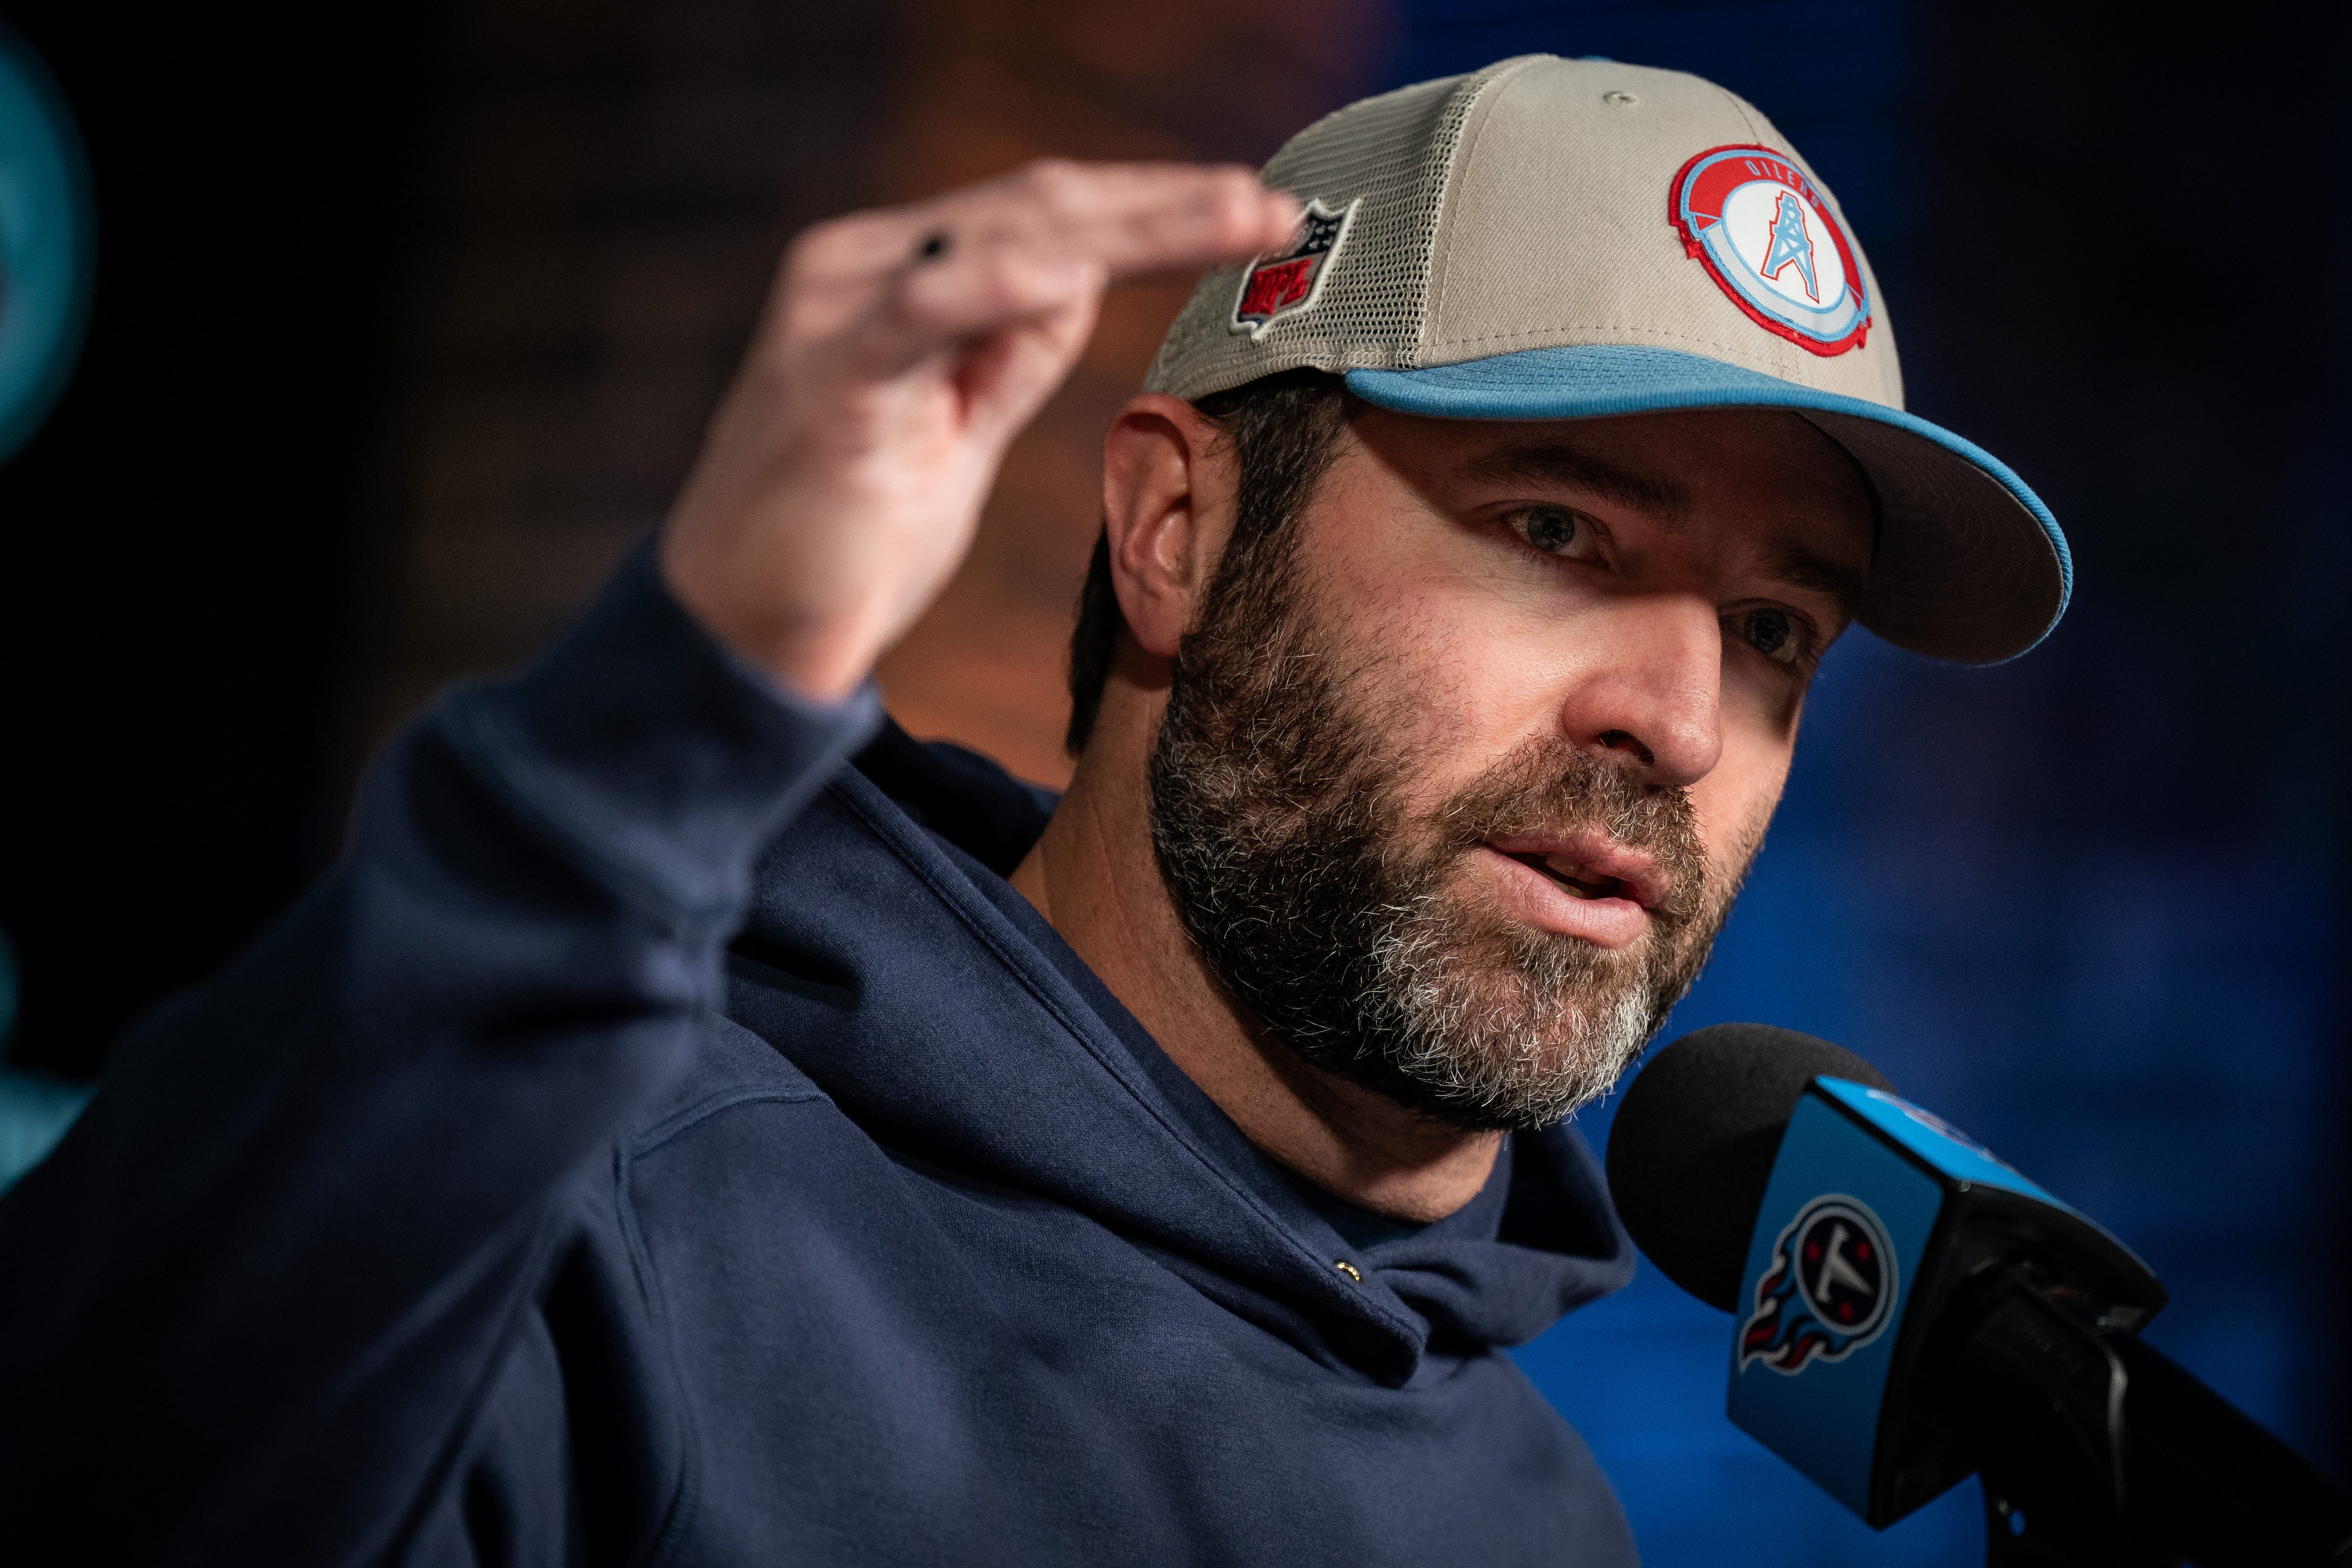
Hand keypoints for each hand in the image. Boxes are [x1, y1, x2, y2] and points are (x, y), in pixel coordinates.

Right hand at [658, 160, 1299, 700]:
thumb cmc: (848, 536)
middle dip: (1169, 203)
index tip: (1255, 216)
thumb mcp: (956, 431)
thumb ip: (1008, 354)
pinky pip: (923, 309)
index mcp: (895, 272)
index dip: (1154, 207)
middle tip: (1276, 209)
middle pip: (1042, 206)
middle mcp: (862, 266)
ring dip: (1134, 224)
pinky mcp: (828, 377)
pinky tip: (1079, 267)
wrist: (741, 631)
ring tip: (1235, 218)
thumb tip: (1080, 280)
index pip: (1045, 214)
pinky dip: (1002, 282)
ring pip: (1008, 237)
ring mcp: (839, 312)